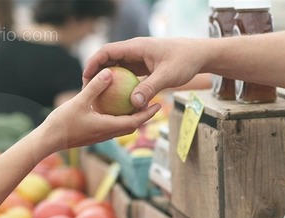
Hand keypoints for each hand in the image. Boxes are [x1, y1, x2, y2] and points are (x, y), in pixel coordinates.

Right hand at [45, 68, 161, 150]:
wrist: (48, 141)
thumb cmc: (62, 122)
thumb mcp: (79, 101)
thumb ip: (95, 87)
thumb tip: (109, 72)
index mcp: (108, 127)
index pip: (135, 122)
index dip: (148, 114)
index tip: (159, 105)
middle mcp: (107, 134)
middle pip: (132, 125)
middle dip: (144, 116)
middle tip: (154, 103)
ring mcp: (100, 135)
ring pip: (122, 127)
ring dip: (132, 118)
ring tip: (138, 104)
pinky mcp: (93, 135)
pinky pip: (111, 126)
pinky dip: (118, 118)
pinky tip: (114, 107)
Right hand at [82, 37, 204, 109]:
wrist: (199, 55)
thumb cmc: (185, 61)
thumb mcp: (167, 76)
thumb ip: (150, 88)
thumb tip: (134, 104)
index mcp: (136, 47)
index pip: (107, 51)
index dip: (93, 63)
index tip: (85, 78)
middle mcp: (134, 51)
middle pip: (108, 59)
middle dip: (96, 73)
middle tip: (87, 91)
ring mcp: (139, 58)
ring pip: (117, 68)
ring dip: (107, 80)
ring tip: (98, 97)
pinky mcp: (144, 66)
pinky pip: (127, 75)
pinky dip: (120, 85)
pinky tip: (117, 100)